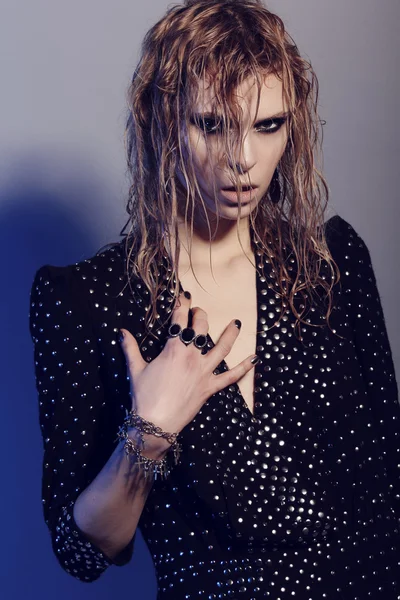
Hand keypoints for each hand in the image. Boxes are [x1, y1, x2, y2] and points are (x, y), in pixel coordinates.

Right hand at [118, 291, 257, 436]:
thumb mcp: (135, 369)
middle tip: (197, 311)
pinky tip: (255, 359)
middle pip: (200, 328)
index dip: (182, 305)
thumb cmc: (144, 396)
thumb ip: (130, 348)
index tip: (183, 296)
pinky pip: (231, 376)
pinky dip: (244, 368)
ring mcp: (204, 372)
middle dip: (200, 315)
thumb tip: (121, 332)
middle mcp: (192, 357)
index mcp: (173, 350)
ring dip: (230, 334)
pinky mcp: (210, 387)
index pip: (179, 320)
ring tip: (237, 323)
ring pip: (222, 348)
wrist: (154, 424)